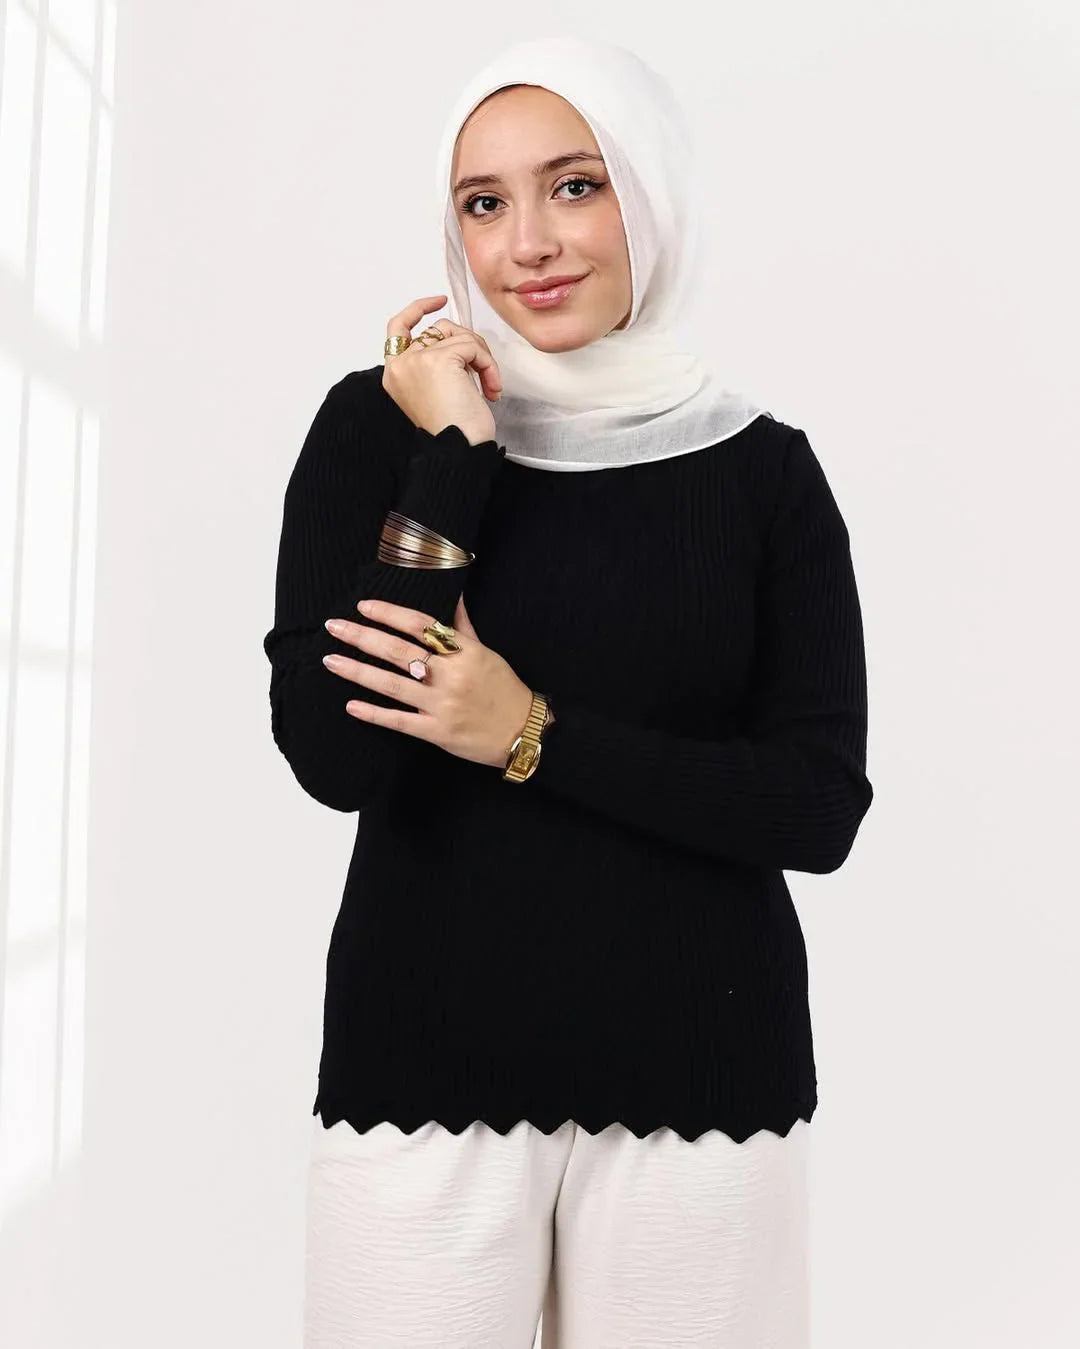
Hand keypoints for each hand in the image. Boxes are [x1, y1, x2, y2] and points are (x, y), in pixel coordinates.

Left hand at [322, 593, 533, 769]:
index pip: (420, 625)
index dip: (389, 613)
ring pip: (392, 684)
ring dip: (358, 671)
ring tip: (330, 660)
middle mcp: (451, 675)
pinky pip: (400, 721)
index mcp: (464, 652)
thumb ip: (462, 627)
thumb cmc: (504, 689)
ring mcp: (442, 705)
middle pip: (398, 651)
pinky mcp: (438, 732)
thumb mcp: (487, 652)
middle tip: (333, 626)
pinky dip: (374, 713)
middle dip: (362, 637)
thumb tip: (453, 595)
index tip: (363, 606)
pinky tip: (351, 705)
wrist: (524, 732)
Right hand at [382, 295, 501, 446]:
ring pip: (458, 335)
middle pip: (439, 329)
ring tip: (489, 385)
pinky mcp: (437, 359)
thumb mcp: (436, 389)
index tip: (439, 302)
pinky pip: (471, 345)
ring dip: (481, 357)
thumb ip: (436, 361)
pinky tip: (490, 388)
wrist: (458, 448)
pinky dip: (487, 364)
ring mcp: (416, 359)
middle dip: (468, 344)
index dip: (418, 309)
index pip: (398, 327)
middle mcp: (400, 364)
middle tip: (484, 371)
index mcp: (395, 373)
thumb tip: (457, 338)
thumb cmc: (454, 429)